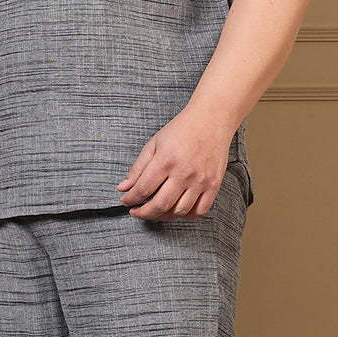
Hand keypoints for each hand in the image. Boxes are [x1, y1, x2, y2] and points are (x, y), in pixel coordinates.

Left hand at [117, 106, 232, 219]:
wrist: (211, 120)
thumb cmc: (182, 129)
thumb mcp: (154, 144)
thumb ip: (138, 168)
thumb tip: (123, 188)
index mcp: (166, 160)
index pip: (143, 189)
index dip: (130, 199)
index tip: (126, 201)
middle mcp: (184, 173)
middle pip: (160, 205)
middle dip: (143, 213)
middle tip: (136, 211)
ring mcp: (200, 181)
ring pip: (179, 211)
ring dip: (162, 216)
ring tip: (155, 211)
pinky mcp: (213, 185)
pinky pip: (200, 211)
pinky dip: (186, 215)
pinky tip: (177, 210)